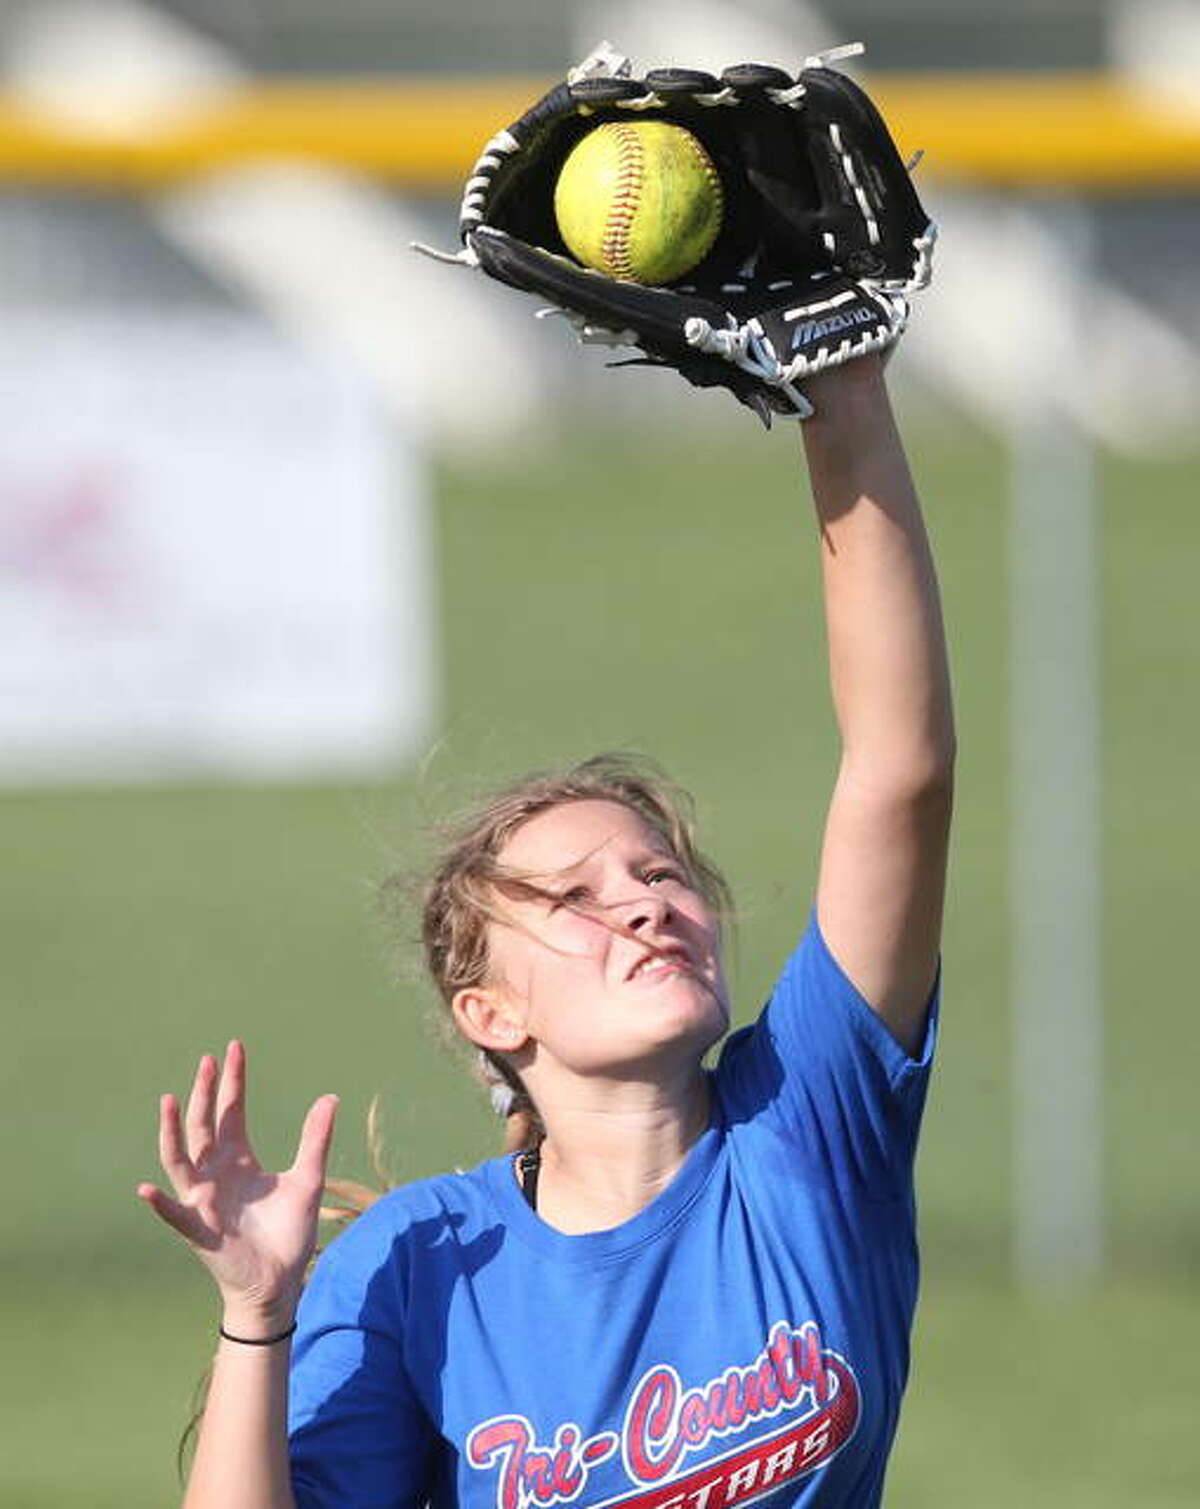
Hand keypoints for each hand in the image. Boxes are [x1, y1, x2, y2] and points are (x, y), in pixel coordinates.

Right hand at [138, 1040, 337, 1332]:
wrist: (279, 1282)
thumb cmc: (288, 1234)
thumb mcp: (307, 1180)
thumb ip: (315, 1140)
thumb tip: (330, 1097)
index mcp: (240, 1160)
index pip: (232, 1112)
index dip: (233, 1081)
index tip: (234, 1048)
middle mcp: (216, 1174)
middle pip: (205, 1125)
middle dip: (206, 1093)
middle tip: (209, 1060)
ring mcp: (203, 1200)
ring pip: (180, 1159)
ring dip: (172, 1131)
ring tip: (169, 1100)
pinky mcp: (198, 1230)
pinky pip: (175, 1214)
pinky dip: (160, 1202)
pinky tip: (147, 1189)